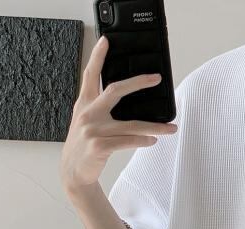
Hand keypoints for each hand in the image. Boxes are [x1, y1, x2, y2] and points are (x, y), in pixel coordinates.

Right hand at [60, 35, 177, 195]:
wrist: (73, 172)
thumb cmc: (84, 145)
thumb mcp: (85, 121)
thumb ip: (98, 107)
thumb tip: (124, 97)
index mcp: (84, 104)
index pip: (90, 75)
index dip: (97, 56)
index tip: (106, 41)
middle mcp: (87, 113)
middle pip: (115, 90)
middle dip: (137, 82)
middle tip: (156, 78)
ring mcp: (93, 130)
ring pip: (131, 124)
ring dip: (154, 126)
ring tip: (171, 128)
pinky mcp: (99, 147)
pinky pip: (128, 141)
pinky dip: (142, 141)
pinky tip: (153, 141)